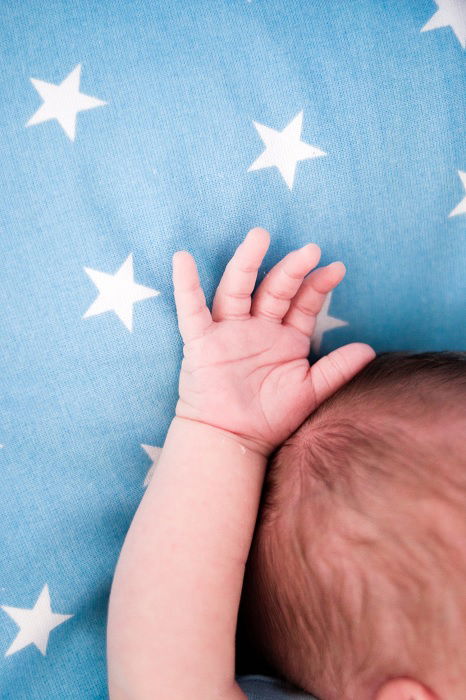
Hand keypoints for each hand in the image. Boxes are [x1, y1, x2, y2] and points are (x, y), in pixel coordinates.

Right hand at [172, 227, 374, 456]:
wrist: (233, 440)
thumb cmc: (271, 417)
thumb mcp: (309, 391)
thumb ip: (337, 369)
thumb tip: (368, 349)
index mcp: (284, 337)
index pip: (302, 302)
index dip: (318, 285)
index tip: (337, 269)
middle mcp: (257, 327)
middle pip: (274, 289)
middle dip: (291, 269)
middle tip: (310, 250)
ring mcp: (229, 331)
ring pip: (237, 290)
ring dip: (247, 263)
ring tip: (259, 237)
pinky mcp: (202, 342)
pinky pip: (191, 310)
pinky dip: (186, 286)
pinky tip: (183, 259)